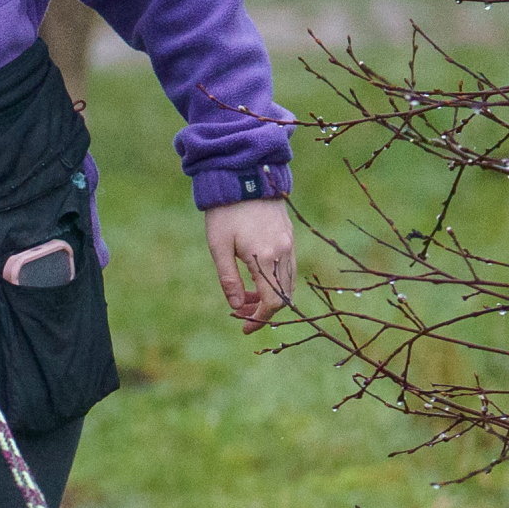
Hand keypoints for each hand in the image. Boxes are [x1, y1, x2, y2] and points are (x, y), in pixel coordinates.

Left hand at [205, 196, 294, 331]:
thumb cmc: (226, 212)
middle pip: (283, 297)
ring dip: (269, 296)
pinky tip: (255, 280)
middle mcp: (283, 253)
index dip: (259, 320)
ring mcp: (289, 245)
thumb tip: (236, 306)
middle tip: (240, 312)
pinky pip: (288, 270)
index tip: (244, 329)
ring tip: (244, 297)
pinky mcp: (289, 238)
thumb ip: (228, 279)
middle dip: (262, 310)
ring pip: (287, 284)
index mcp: (265, 257)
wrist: (244, 178)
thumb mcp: (219, 247)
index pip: (272, 302)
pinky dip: (274, 282)